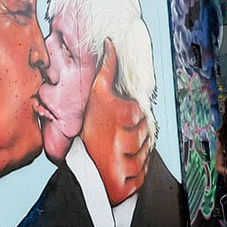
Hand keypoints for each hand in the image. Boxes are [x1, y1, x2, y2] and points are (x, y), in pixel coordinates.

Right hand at [81, 40, 151, 205]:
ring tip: (115, 153)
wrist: (78, 172)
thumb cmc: (89, 131)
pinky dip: (135, 173)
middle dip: (133, 136)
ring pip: (147, 152)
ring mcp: (129, 163)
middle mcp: (126, 139)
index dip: (128, 119)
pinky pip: (144, 173)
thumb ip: (106, 69)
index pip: (140, 114)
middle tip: (113, 139)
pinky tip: (119, 168)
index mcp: (123, 115)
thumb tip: (110, 43)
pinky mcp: (132, 184)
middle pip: (146, 133)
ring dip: (135, 154)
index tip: (113, 124)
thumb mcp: (96, 96)